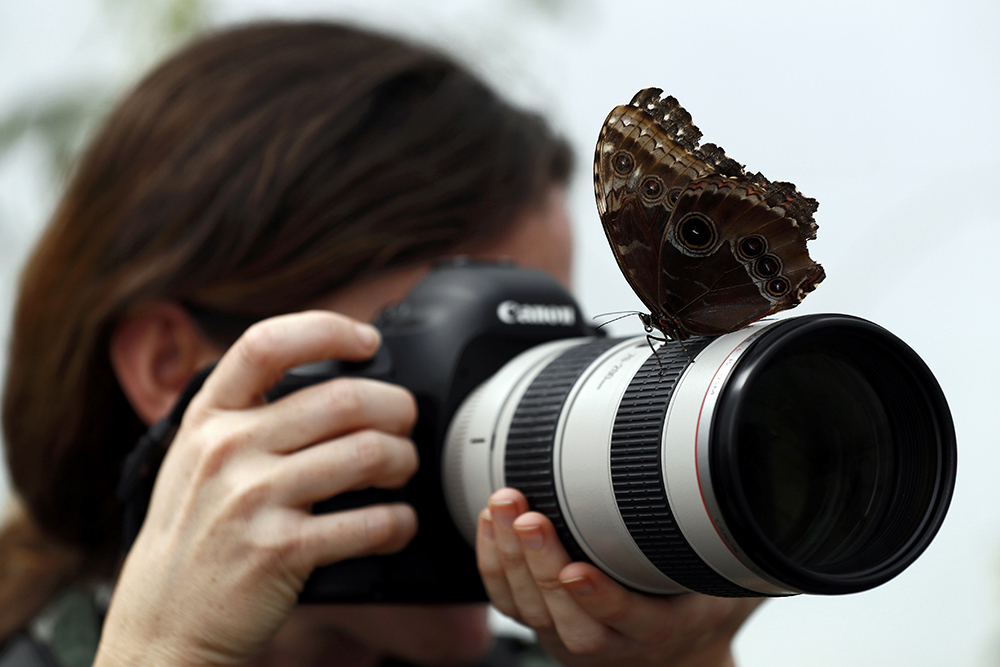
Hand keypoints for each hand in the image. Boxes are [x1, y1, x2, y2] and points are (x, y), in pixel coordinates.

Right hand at [95, 311, 419, 666]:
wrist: (162, 625)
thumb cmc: (192, 536)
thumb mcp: (196, 458)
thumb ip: (247, 416)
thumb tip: (331, 378)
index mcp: (208, 418)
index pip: (266, 344)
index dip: (327, 330)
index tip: (367, 341)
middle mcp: (227, 450)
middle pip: (342, 399)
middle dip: (395, 408)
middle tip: (404, 423)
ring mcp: (251, 500)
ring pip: (366, 453)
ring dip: (403, 460)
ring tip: (401, 470)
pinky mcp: (279, 551)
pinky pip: (368, 522)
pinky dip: (399, 522)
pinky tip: (397, 524)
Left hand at [477, 488, 762, 666]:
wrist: (676, 656)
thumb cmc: (700, 607)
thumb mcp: (730, 582)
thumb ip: (733, 549)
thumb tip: (750, 495)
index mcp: (661, 630)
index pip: (628, 621)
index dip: (600, 599)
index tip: (579, 570)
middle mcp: (612, 642)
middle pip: (565, 615)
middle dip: (540, 564)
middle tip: (528, 517)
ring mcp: (570, 636)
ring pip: (529, 608)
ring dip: (510, 557)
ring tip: (504, 505)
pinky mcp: (543, 624)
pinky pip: (507, 601)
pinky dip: (492, 562)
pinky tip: (489, 521)